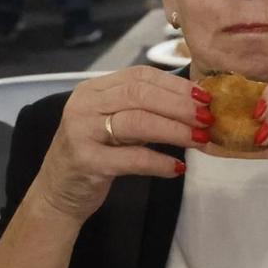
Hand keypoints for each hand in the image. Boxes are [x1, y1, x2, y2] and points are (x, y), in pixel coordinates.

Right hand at [31, 68, 205, 224]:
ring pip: (137, 122)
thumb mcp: (114, 124)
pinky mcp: (87, 161)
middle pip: (140, 94)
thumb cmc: (95, 154)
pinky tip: (178, 168)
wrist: (59, 192)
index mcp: (94, 89)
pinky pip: (131, 158)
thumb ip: (144, 109)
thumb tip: (194, 103)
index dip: (176, 85)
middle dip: (180, 105)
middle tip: (208, 117)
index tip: (204, 97)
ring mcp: (82, 132)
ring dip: (175, 130)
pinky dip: (159, 162)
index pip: (140, 76)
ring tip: (200, 139)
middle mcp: (85, 105)